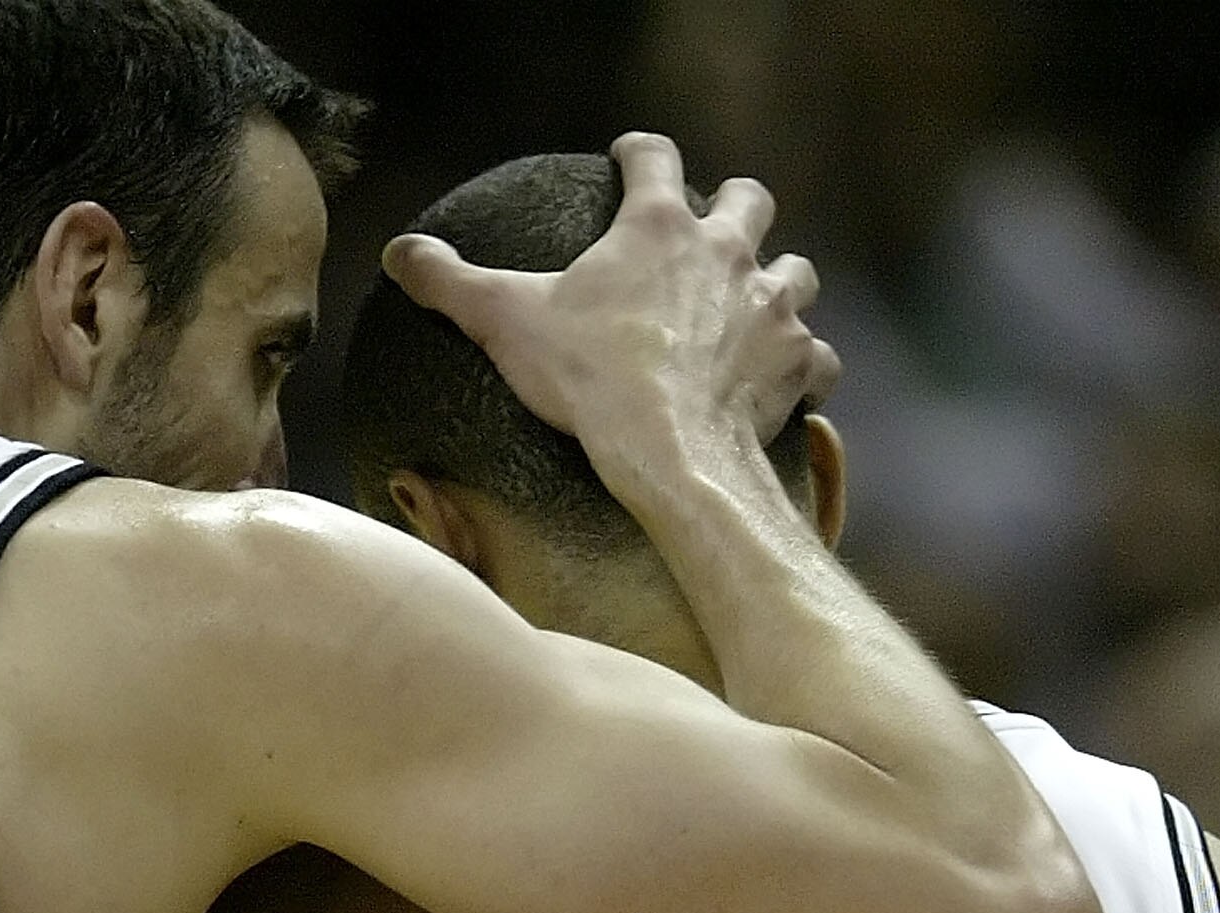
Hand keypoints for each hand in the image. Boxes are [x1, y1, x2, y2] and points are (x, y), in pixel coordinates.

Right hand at [381, 133, 836, 477]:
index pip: (654, 158)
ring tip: (755, 307)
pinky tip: (787, 382)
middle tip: (714, 229)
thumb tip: (400, 255)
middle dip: (736, 207)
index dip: (639, 153)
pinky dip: (805, 367)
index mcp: (659, 227)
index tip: (628, 158)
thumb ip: (451, 284)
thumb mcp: (505, 324)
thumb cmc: (591, 380)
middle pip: (750, 200)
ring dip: (779, 284)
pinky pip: (819, 356)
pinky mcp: (798, 362)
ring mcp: (772, 306)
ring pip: (796, 272)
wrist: (671, 452)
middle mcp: (727, 251)